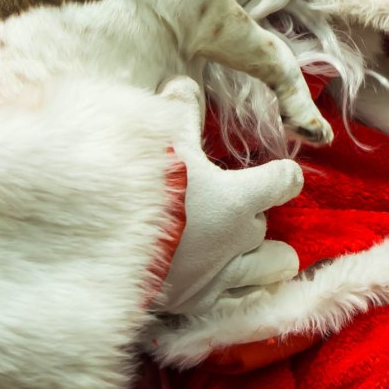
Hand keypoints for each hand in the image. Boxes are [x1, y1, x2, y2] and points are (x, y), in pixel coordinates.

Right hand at [155, 77, 302, 314]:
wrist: (102, 250)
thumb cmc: (137, 190)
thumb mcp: (159, 142)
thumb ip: (177, 113)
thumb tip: (181, 84)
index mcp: (237, 198)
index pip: (285, 182)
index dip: (283, 175)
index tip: (277, 173)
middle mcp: (238, 240)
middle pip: (266, 226)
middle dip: (254, 218)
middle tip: (229, 211)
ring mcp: (221, 277)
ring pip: (271, 268)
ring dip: (263, 259)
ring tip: (249, 253)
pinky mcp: (197, 304)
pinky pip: (238, 303)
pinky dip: (238, 293)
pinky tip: (224, 284)